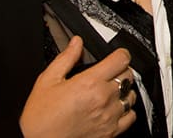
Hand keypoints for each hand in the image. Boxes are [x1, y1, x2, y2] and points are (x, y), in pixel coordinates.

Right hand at [20, 36, 138, 137]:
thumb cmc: (41, 118)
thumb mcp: (47, 81)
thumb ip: (65, 59)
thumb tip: (76, 43)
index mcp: (89, 82)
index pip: (121, 59)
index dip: (120, 54)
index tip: (116, 56)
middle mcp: (103, 98)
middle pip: (128, 75)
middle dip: (121, 71)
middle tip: (108, 75)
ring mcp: (109, 116)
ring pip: (132, 95)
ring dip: (124, 91)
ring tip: (109, 93)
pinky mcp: (112, 132)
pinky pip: (131, 116)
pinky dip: (126, 110)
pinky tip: (114, 109)